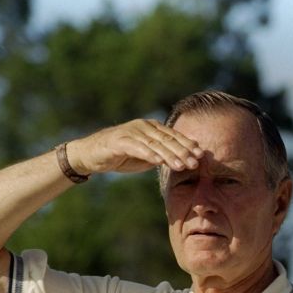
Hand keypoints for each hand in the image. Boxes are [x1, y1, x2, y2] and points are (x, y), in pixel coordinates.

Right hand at [67, 119, 203, 175]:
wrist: (91, 155)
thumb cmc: (122, 156)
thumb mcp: (146, 156)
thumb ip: (163, 155)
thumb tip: (185, 161)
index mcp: (152, 128)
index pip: (174, 136)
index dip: (188, 144)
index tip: (201, 155)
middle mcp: (143, 126)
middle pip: (167, 139)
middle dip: (183, 151)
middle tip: (195, 162)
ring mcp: (130, 132)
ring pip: (154, 144)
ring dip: (170, 155)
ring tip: (182, 165)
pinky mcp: (118, 141)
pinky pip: (137, 148)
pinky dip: (149, 154)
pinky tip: (159, 161)